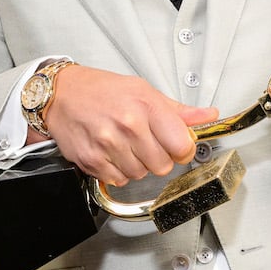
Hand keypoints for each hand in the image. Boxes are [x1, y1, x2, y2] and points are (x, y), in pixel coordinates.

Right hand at [42, 65, 218, 185]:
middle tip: (145, 142)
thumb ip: (178, 110)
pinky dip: (118, 171)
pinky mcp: (92, 160)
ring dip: (137, 164)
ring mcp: (109, 144)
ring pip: (141, 175)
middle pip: (163, 165)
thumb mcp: (143, 90)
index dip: (182, 148)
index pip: (182, 145)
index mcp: (146, 105)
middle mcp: (128, 125)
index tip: (175, 144)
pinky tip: (112, 152)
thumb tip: (209, 116)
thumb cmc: (102, 90)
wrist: (61, 94)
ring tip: (125, 144)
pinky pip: (119, 180)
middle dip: (158, 157)